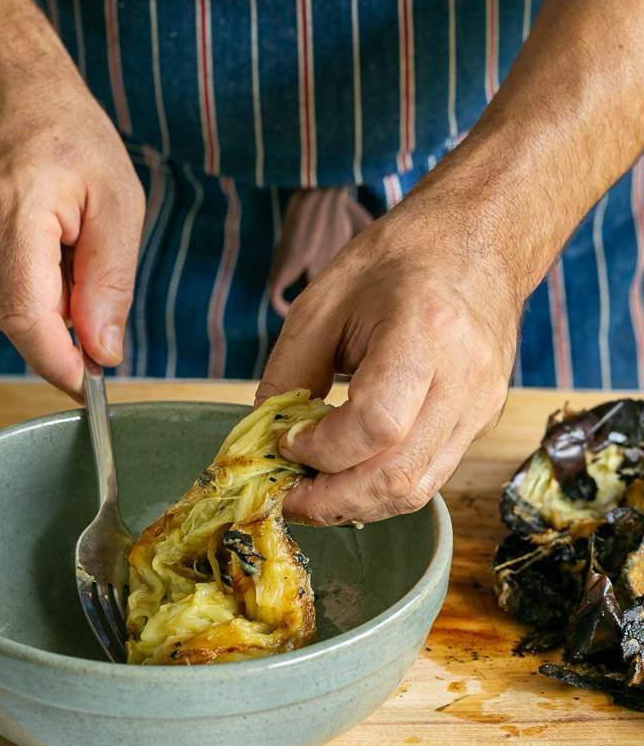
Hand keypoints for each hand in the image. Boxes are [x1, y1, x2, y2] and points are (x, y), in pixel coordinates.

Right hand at [0, 26, 143, 394]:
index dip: (57, 361)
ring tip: (36, 237)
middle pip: (15, 322)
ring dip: (27, 296)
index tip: (85, 383)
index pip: (25, 316)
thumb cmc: (63, 135)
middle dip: (55, 314)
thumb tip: (101, 352)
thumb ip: (110, 283)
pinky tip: (7, 239)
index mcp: (13, 208)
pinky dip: (1, 284)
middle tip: (71, 258)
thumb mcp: (118, 201)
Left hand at [256, 193, 523, 524]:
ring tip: (312, 492)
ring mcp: (481, 407)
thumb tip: (263, 436)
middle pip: (398, 476)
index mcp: (425, 332)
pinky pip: (429, 477)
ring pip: (416, 490)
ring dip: (355, 505)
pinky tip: (348, 475)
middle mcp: (464, 380)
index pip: (376, 424)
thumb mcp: (324, 301)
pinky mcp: (482, 423)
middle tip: (286, 497)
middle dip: (331, 500)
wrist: (480, 240)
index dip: (321, 449)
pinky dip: (380, 489)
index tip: (285, 442)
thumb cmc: (400, 259)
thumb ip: (288, 371)